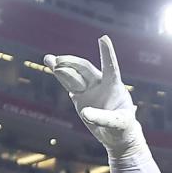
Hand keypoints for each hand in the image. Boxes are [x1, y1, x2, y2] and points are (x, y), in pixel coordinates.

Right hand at [43, 36, 141, 155]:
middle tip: (58, 61)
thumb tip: (84, 113)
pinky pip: (68, 84)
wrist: (116, 134)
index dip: (107, 54)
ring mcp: (88, 89)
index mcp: (114, 85)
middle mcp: (100, 83)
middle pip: (84, 69)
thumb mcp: (117, 123)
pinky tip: (50, 63)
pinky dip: (59, 74)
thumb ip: (102, 118)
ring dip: (62, 66)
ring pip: (74, 74)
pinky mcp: (80, 97)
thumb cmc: (122, 127)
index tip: (104, 38)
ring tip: (48, 59)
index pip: (110, 67)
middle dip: (72, 63)